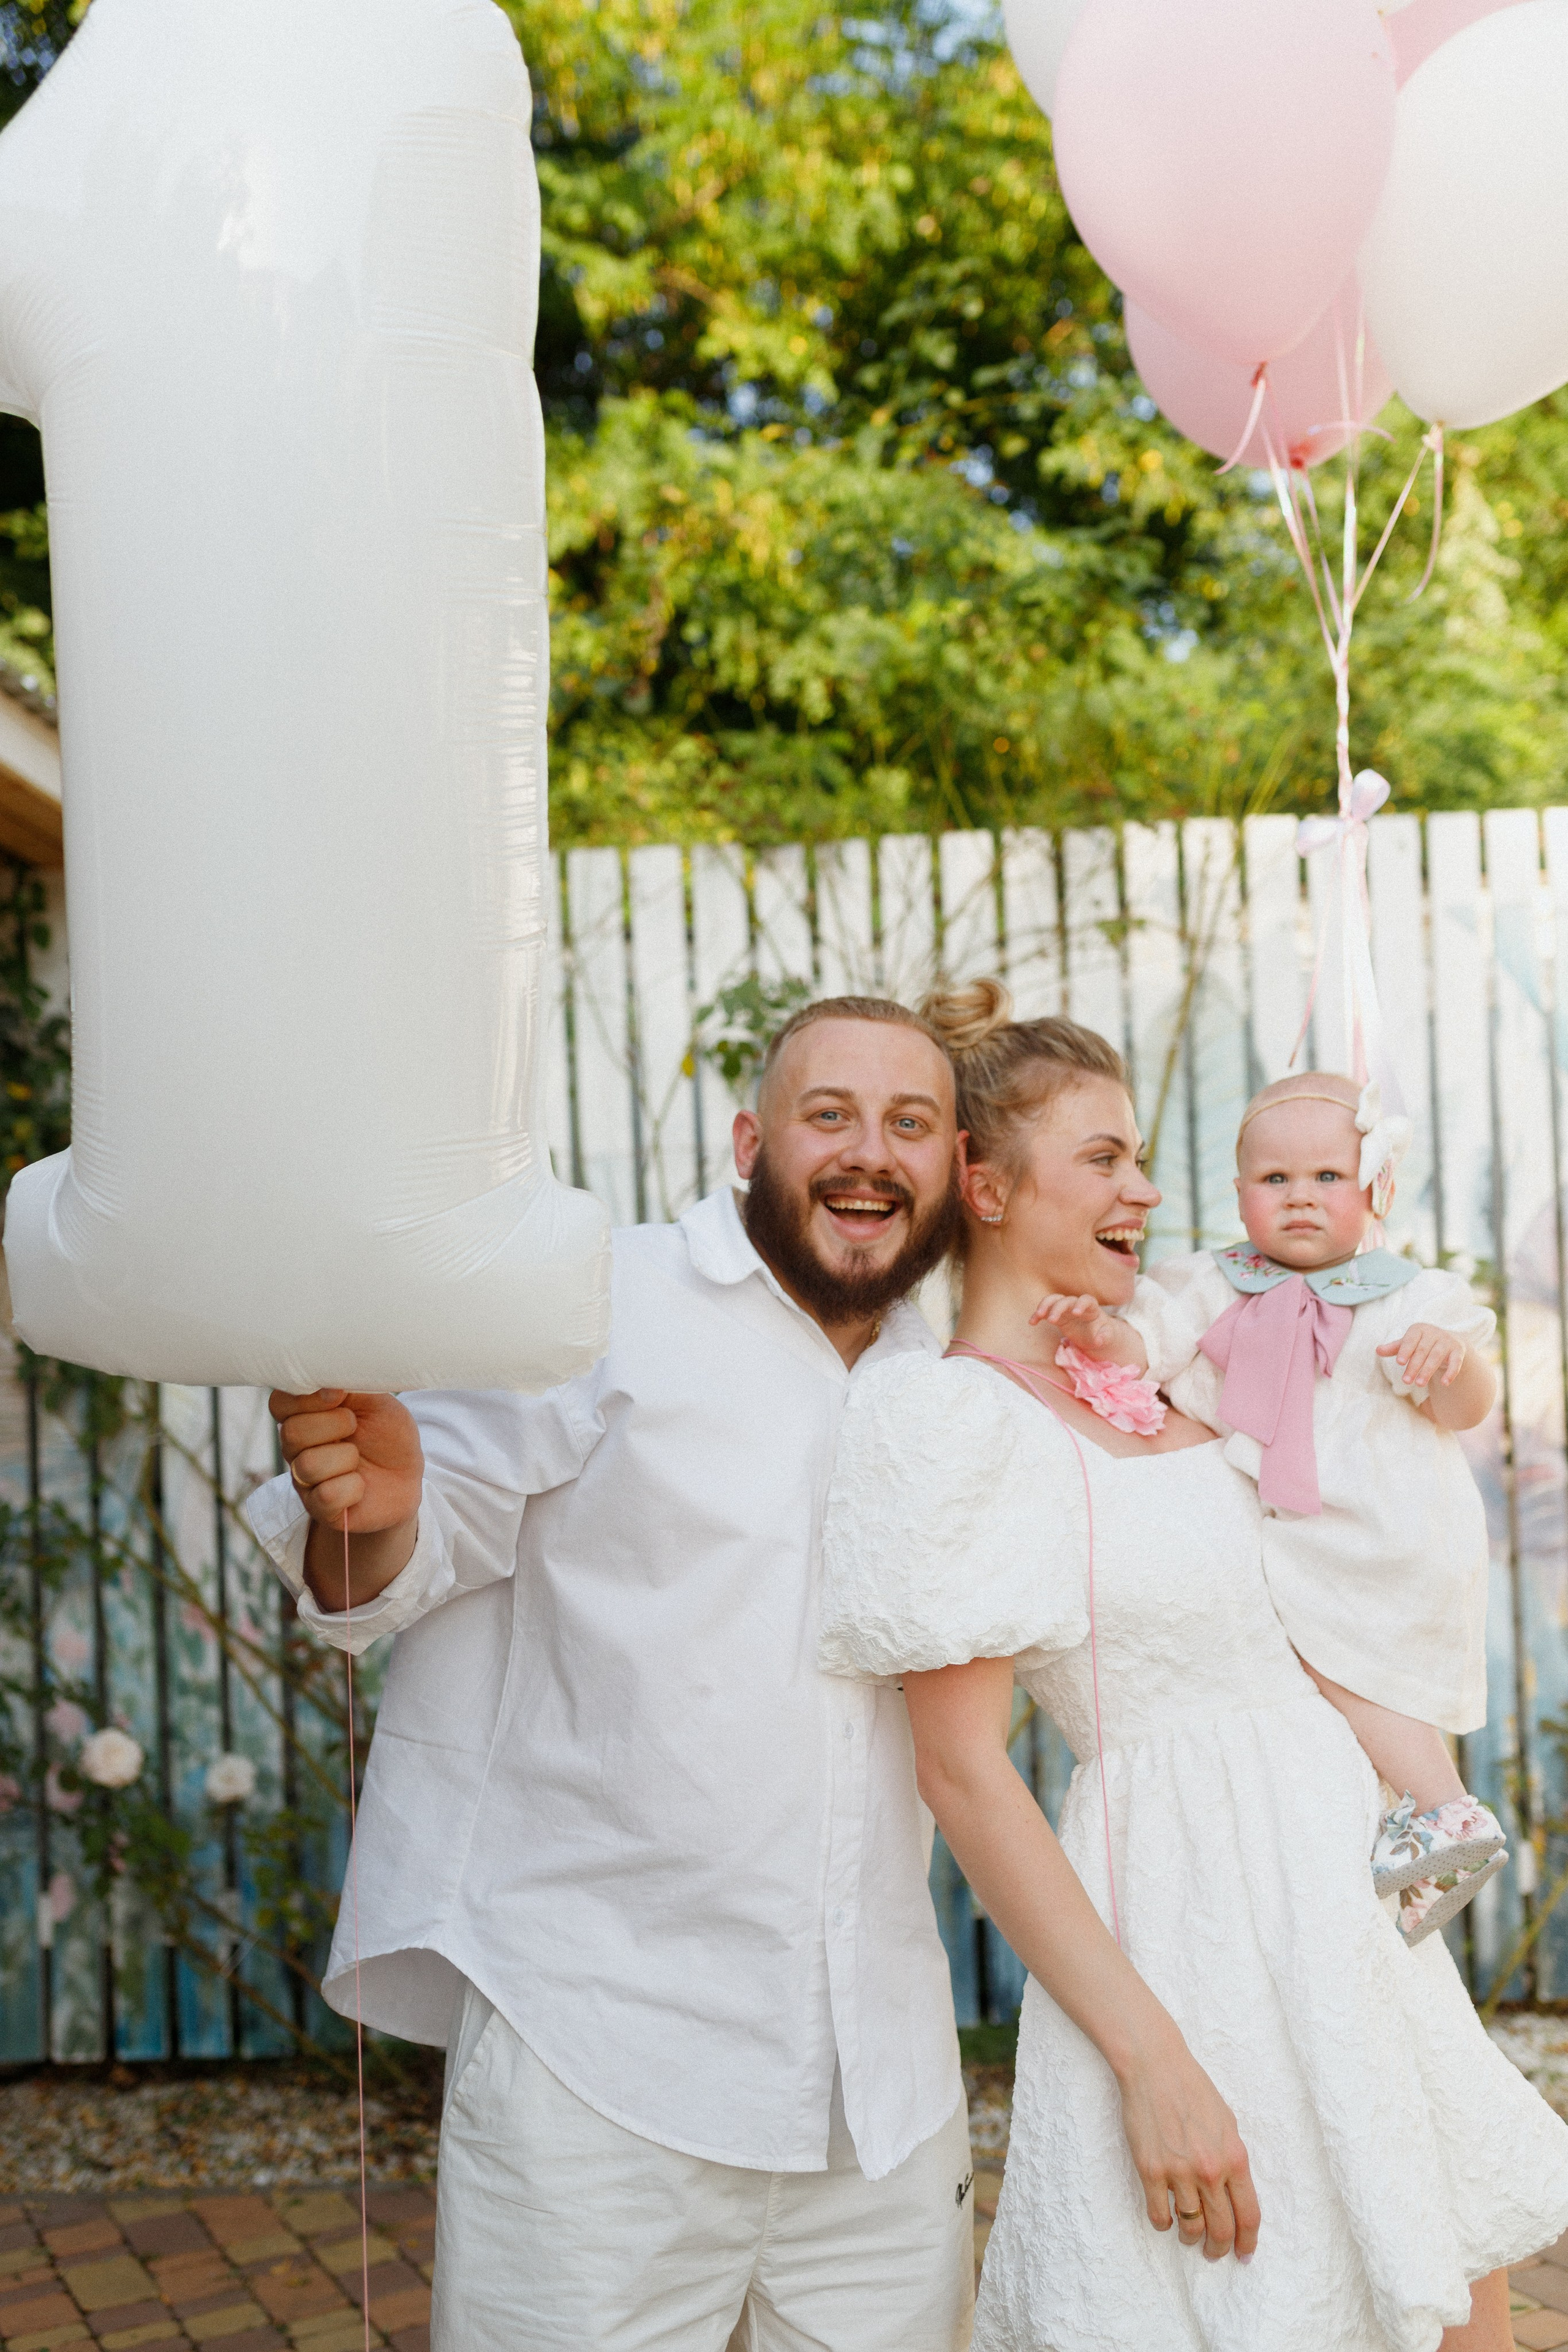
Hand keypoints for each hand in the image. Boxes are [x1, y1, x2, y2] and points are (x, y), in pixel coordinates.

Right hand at [268, 1389, 423, 1534]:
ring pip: (308, 1466)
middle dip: (333, 1425)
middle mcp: (297, 1448)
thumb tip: (327, 1374)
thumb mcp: (377, 1401)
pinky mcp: (320, 1508)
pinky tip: (361, 1485)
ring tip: (358, 1458)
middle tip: (355, 1426)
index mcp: (305, 1416)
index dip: (306, 1398)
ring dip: (346, 1458)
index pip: (279, 1403)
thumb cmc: (387, 1434)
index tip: (339, 1395)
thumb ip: (350, 1385)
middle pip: (291, 1434)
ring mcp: (305, 1480)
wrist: (407, 1477)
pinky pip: (326, 1496)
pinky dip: (353, 1488)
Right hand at [1030, 1292, 1142, 1368]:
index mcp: (1091, 1307)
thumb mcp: (1107, 1336)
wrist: (1095, 1334)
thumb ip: (1105, 1337)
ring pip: (1053, 1300)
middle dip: (1058, 1308)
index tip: (1076, 1313)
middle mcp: (1076, 1304)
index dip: (1081, 1304)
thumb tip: (1098, 1340)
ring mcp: (1065, 1308)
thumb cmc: (1102, 1333)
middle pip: (1066, 1300)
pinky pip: (1045, 1311)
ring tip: (1038, 1316)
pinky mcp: (1056, 1315)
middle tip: (1052, 1320)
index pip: (1086, 1300)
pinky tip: (1032, 1322)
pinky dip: (1038, 1315)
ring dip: (1044, 1306)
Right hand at [1117, 2025, 1259, 2263]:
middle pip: (1221, 2229)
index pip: (1248, 2216)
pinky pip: (1159, 2215)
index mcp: (1234, 2158)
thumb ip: (1232, 2160)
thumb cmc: (1193, 2090)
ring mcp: (1178, 2172)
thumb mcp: (1227, 2124)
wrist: (1154, 2066)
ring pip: (1190, 2228)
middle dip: (1219, 2248)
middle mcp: (1209, 2170)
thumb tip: (1234, 2195)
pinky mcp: (1150, 2170)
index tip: (1244, 2254)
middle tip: (1213, 2252)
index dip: (1248, 2242)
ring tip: (1188, 2236)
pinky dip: (1164, 2223)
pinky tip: (1165, 2217)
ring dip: (1191, 2238)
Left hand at [1377, 1323, 1465, 1391]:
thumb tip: (1377, 1350)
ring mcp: (1447, 1341)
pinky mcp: (1458, 1351)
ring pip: (1436, 1357)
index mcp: (1419, 1329)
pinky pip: (1455, 1362)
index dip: (1405, 1350)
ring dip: (1428, 1371)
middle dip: (1414, 1366)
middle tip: (1406, 1381)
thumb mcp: (1408, 1344)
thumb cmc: (1422, 1343)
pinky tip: (1444, 1383)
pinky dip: (1451, 1372)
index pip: (1411, 1339)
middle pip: (1422, 1351)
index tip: (1399, 1362)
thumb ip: (1394, 1348)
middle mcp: (1434, 1333)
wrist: (1449, 1341)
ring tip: (1419, 1384)